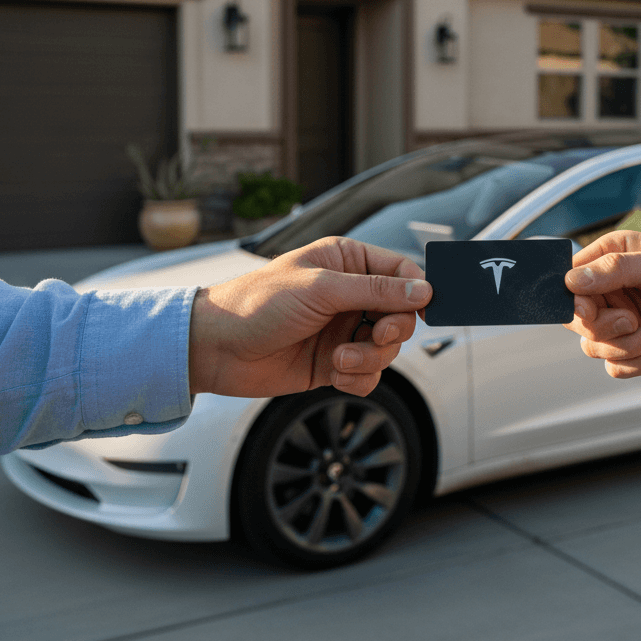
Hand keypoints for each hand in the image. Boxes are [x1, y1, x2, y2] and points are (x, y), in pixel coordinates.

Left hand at [188, 237, 430, 397]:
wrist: (217, 349)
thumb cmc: (258, 304)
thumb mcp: (321, 289)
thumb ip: (375, 290)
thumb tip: (423, 290)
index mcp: (347, 262)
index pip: (401, 272)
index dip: (417, 291)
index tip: (423, 310)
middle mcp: (349, 294)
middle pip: (401, 314)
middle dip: (392, 331)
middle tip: (376, 336)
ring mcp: (343, 329)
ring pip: (387, 348)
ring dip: (370, 358)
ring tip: (339, 359)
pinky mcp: (335, 362)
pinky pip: (369, 374)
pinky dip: (358, 378)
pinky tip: (334, 373)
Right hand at [563, 231, 640, 377]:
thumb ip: (618, 270)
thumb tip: (572, 280)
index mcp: (612, 258)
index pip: (570, 281)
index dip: (572, 301)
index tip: (587, 313)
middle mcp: (611, 291)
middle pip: (576, 320)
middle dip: (604, 328)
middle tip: (631, 321)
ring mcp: (621, 322)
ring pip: (595, 348)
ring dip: (629, 347)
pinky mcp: (635, 349)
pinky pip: (615, 368)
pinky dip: (640, 363)